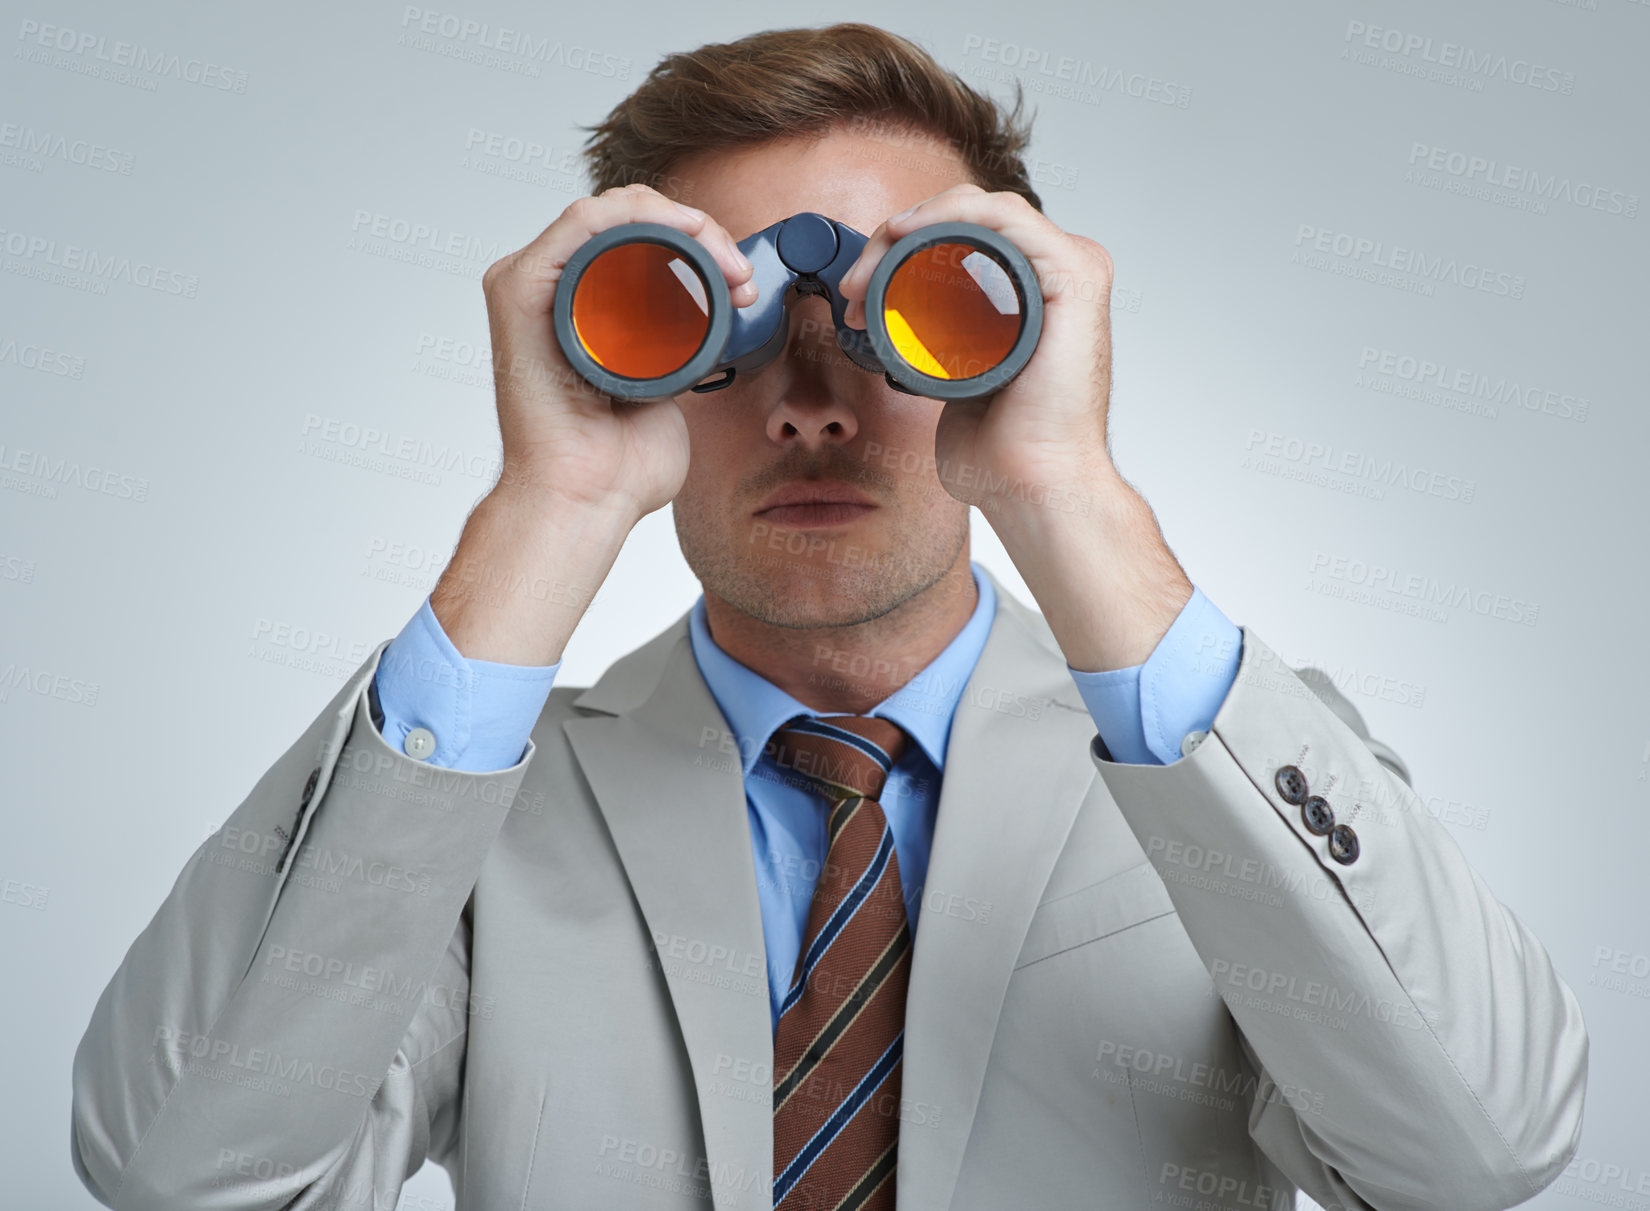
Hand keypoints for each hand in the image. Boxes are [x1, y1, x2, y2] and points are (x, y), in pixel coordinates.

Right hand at [430, 186, 756, 664]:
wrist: (586, 499)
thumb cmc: (617, 465)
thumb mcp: (665, 392)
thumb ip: (678, 360)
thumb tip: (709, 336)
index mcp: (582, 308)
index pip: (640, 240)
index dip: (699, 243)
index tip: (741, 280)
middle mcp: (553, 289)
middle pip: (629, 222)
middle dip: (698, 233)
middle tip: (739, 275)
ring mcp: (533, 286)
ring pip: (610, 212)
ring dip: (679, 222)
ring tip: (724, 265)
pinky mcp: (519, 288)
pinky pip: (580, 222)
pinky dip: (636, 214)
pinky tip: (684, 232)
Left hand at [838, 184, 1189, 671]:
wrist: (1032, 485)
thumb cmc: (1003, 451)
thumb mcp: (957, 382)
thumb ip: (942, 352)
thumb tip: (902, 344)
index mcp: (1032, 293)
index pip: (962, 237)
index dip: (900, 250)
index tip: (857, 292)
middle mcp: (1054, 275)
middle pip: (966, 221)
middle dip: (895, 241)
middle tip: (854, 287)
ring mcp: (1069, 271)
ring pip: (980, 212)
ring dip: (912, 229)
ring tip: (868, 276)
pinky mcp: (1075, 277)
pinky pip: (1006, 219)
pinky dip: (951, 215)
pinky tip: (909, 234)